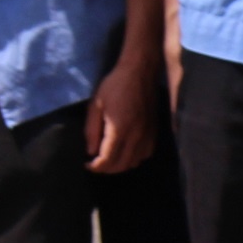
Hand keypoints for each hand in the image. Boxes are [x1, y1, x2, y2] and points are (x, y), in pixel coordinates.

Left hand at [84, 58, 157, 174]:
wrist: (140, 73)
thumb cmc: (114, 86)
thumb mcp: (96, 105)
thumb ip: (92, 130)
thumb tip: (91, 151)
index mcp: (119, 129)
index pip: (107, 160)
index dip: (95, 167)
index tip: (87, 164)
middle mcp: (135, 136)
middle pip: (121, 165)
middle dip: (106, 169)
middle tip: (96, 164)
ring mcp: (147, 136)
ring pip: (134, 162)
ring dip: (120, 165)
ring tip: (110, 159)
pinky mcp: (155, 132)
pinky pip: (145, 155)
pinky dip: (134, 159)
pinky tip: (126, 152)